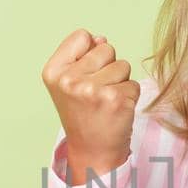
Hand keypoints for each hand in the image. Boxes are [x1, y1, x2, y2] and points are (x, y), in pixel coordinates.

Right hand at [42, 29, 140, 183]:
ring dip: (120, 82)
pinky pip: (134, 84)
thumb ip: (82, 55)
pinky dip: (130, 96)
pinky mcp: (115, 100)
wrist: (92, 151)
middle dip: (107, 67)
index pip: (82, 35)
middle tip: (97, 92)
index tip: (84, 74)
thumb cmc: (83, 113)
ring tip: (106, 101)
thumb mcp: (69, 82)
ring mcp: (92, 90)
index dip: (90, 52)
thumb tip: (101, 38)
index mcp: (53, 71)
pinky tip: (116, 110)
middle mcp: (69, 80)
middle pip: (106, 48)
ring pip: (123, 65)